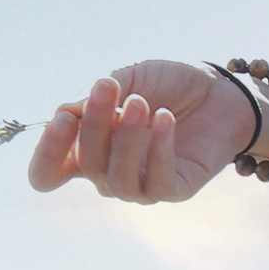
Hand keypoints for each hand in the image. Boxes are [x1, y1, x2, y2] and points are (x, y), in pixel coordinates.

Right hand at [27, 60, 266, 203]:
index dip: (48, 154)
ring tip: (142, 102)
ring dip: (126, 139)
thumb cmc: (168, 85)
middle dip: (94, 125)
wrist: (220, 89)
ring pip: (116, 180)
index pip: (49, 173)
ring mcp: (140, 186)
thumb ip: (97, 98)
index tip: (64, 119)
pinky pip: (156, 182)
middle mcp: (109, 173)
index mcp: (89, 149)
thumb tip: (65, 113)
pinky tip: (165, 118)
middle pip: (85, 165)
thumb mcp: (130, 79)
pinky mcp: (174, 190)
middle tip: (107, 88)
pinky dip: (159, 149)